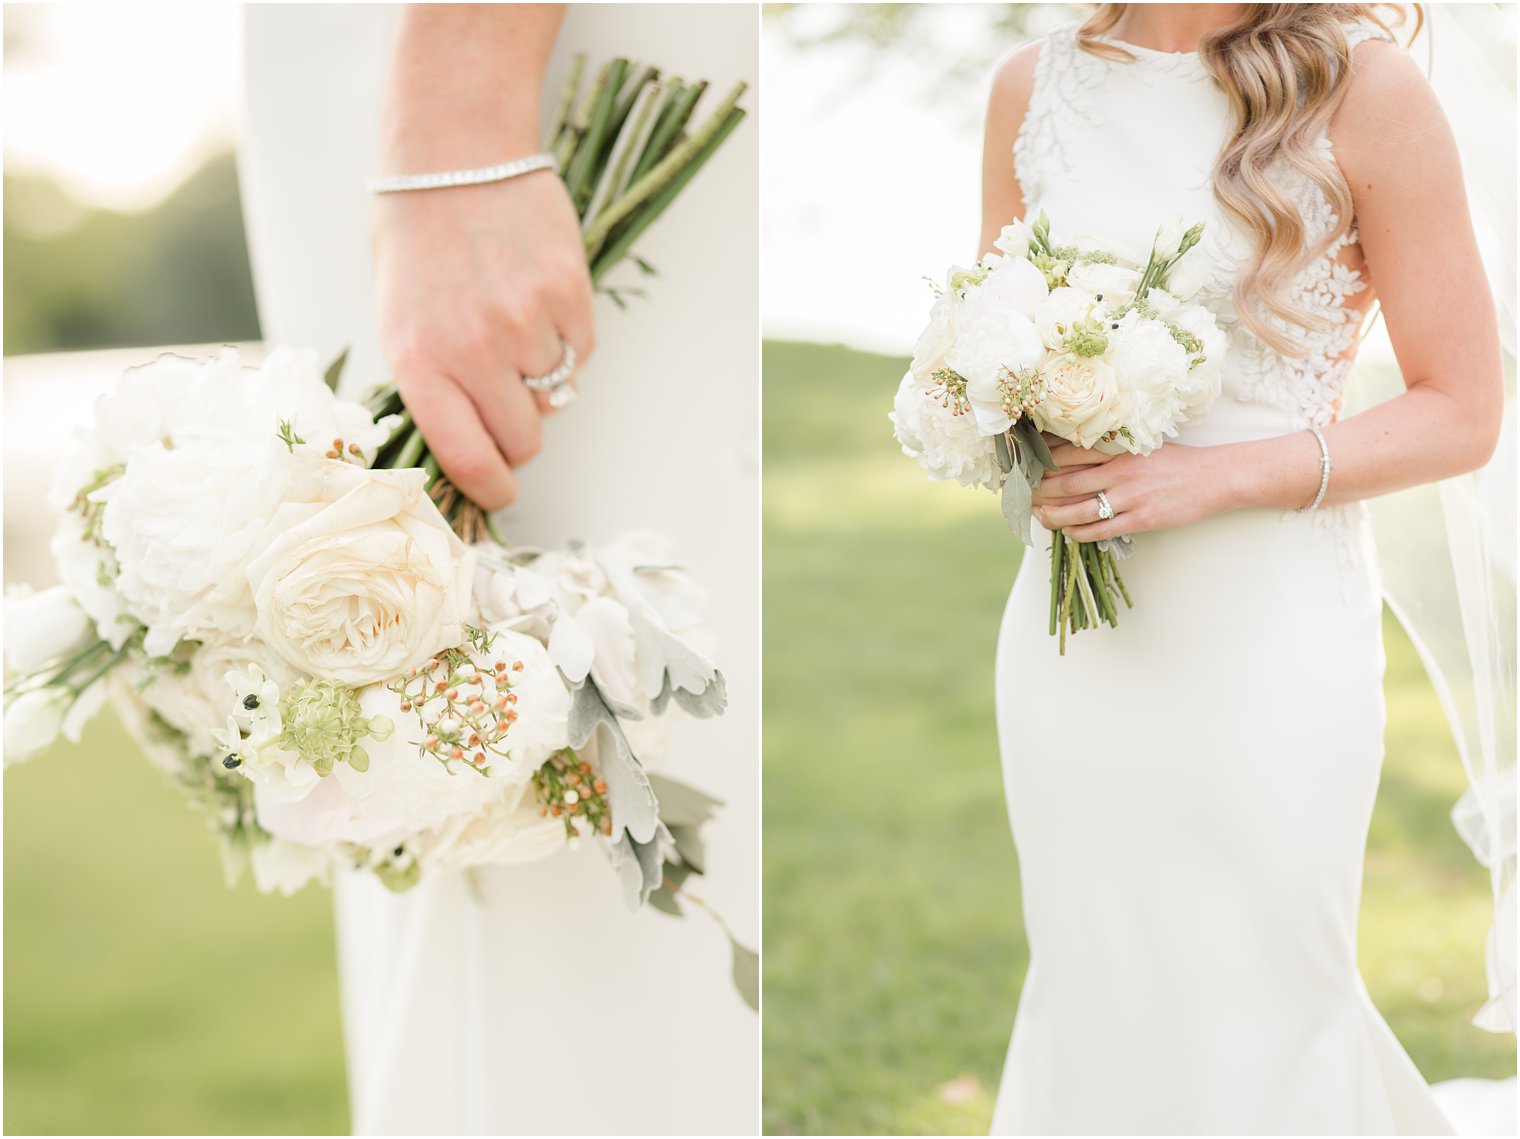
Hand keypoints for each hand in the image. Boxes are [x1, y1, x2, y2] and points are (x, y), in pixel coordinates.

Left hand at [373, 171, 594, 509]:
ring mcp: (525, 323)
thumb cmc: (418, 242)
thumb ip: (435, 389)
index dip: (492, 489)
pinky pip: (579, 354)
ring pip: (555, 397)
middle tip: (506, 397)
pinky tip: (537, 300)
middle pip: (525, 439)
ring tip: (513, 324)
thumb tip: (475, 450)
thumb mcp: (400, 322)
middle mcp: (473, 351)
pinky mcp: (567, 295)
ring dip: (541, 378)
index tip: (500, 491)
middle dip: (520, 432)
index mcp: (420, 363)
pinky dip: (565, 341)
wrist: (454, 154)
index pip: (470, 461)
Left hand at [1029, 435, 1232, 540]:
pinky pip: (1100, 530)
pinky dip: (1078, 533)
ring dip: (1052, 516)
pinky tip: (1068, 532)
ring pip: (1078, 509)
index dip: (1042, 462)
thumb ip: (1110, 451)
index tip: (1024, 466)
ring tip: (1038, 517)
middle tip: (1021, 495)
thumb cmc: (1176, 462)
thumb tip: (1073, 458)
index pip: (1068, 453)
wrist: (1215, 478)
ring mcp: (1130, 497)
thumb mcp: (1142, 446)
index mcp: (1119, 449)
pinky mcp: (1141, 520)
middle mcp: (1120, 471)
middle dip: (1038, 491)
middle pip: (1065, 483)